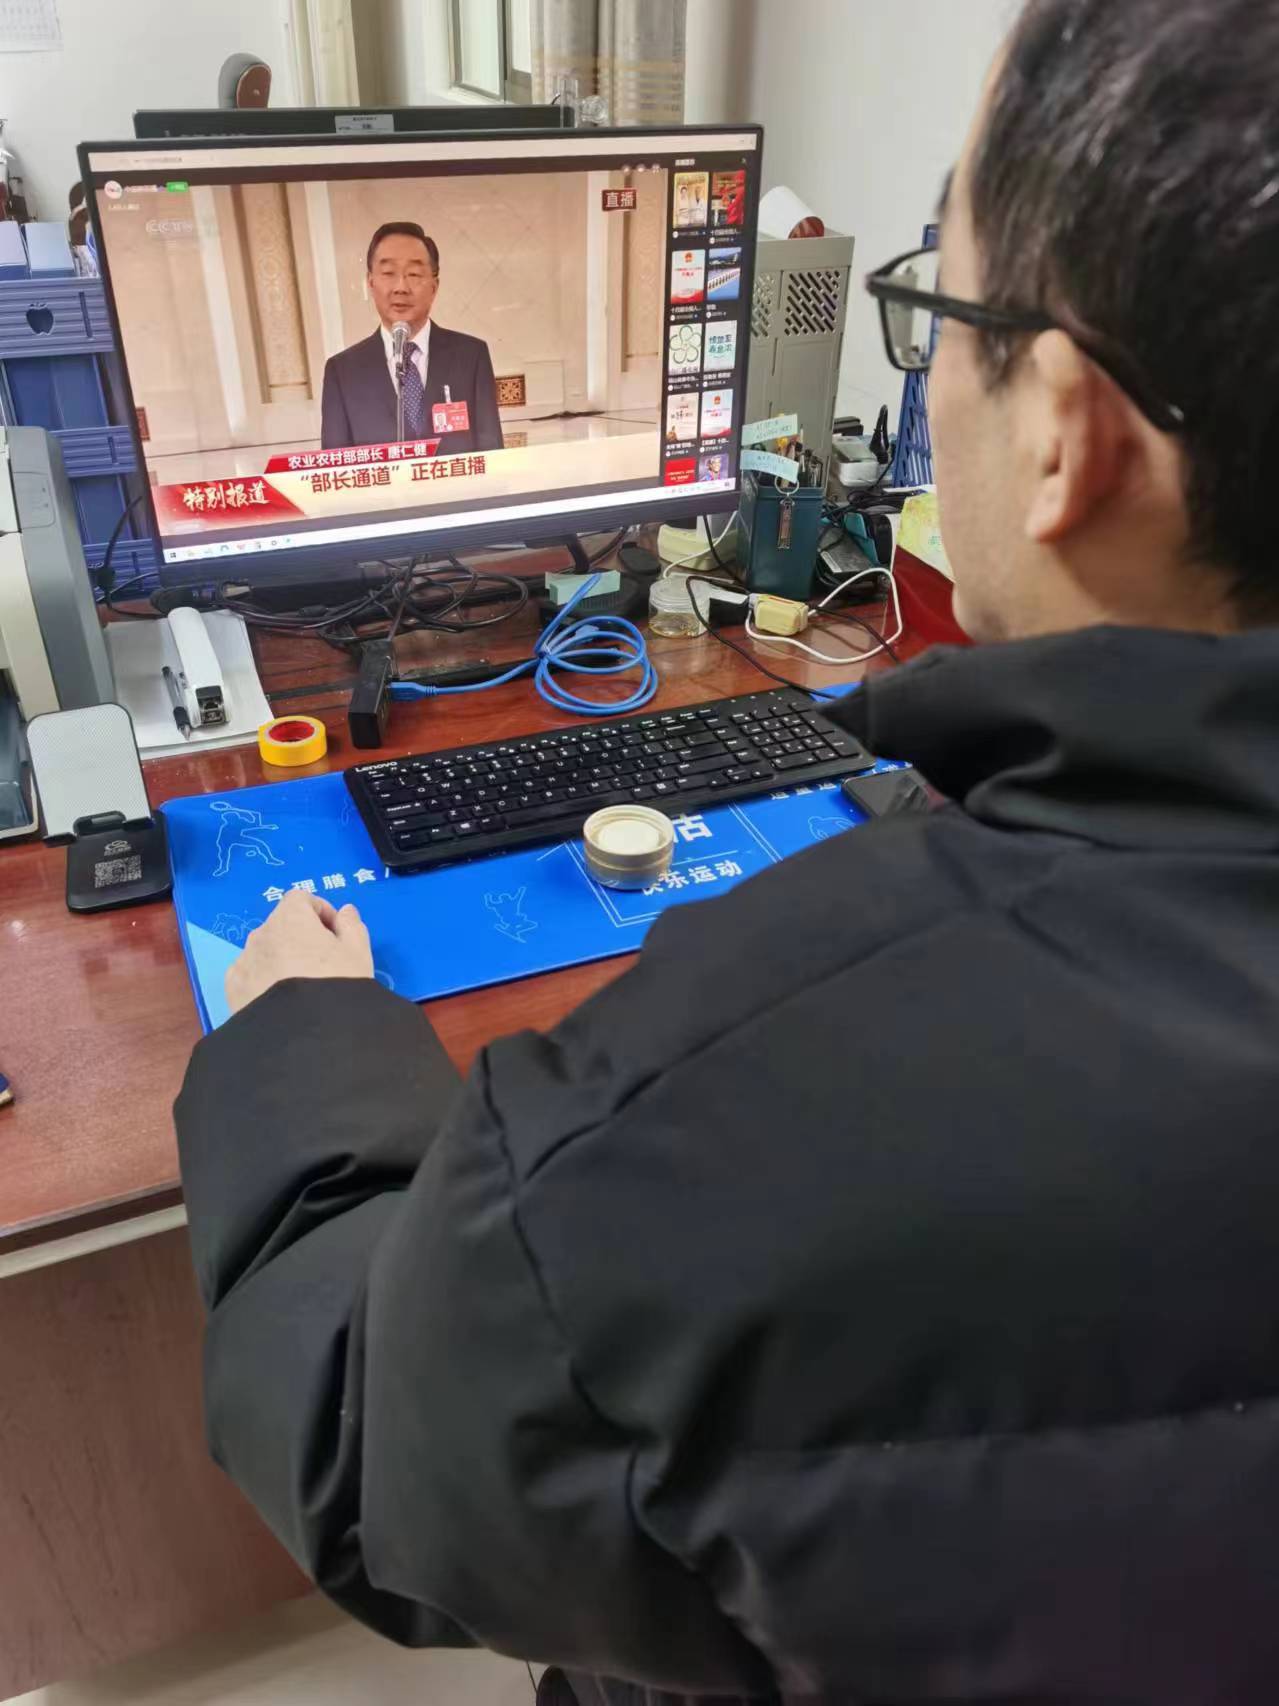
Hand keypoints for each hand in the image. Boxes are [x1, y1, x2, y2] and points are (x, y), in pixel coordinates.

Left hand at [226, 890, 374, 1015]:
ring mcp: (243, 961)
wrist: (305, 1035)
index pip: (301, 898)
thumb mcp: (358, 954)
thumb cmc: (337, 984)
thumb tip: (345, 911)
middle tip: (322, 962)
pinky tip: (279, 1001)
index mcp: (290, 918)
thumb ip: (351, 926)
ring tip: (300, 986)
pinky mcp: (233, 988)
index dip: (320, 911)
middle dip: (300, 935)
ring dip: (280, 957)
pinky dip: (262, 979)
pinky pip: (250, 974)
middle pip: (281, 924)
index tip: (335, 934)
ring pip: (264, 950)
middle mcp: (261, 933)